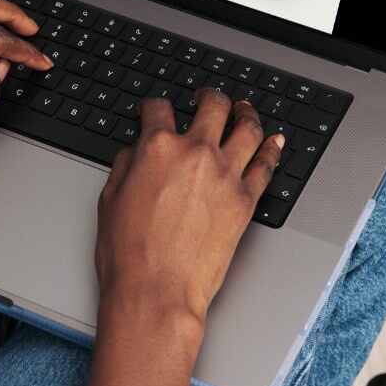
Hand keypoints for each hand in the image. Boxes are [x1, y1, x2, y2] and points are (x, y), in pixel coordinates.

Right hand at [95, 87, 284, 350]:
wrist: (156, 290)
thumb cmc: (128, 254)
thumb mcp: (110, 199)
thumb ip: (125, 165)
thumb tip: (135, 152)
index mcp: (157, 147)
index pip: (158, 108)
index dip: (152, 105)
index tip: (152, 109)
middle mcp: (196, 153)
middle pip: (213, 105)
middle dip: (208, 95)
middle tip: (206, 96)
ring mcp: (226, 174)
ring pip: (248, 127)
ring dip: (246, 113)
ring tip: (244, 110)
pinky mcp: (246, 200)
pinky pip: (267, 164)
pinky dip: (273, 148)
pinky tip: (275, 141)